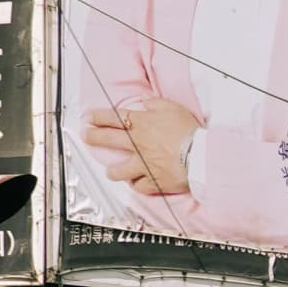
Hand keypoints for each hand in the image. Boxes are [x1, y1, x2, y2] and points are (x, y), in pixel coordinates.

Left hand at [83, 97, 202, 194]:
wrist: (201, 155)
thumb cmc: (189, 131)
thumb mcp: (174, 108)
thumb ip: (156, 103)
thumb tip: (144, 100)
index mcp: (142, 124)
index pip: (112, 118)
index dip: (97, 117)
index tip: (89, 118)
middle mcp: (138, 144)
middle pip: (107, 139)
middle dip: (92, 136)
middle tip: (86, 136)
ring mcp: (143, 164)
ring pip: (118, 170)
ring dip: (112, 171)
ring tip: (111, 172)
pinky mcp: (152, 181)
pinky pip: (139, 186)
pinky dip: (137, 185)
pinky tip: (136, 184)